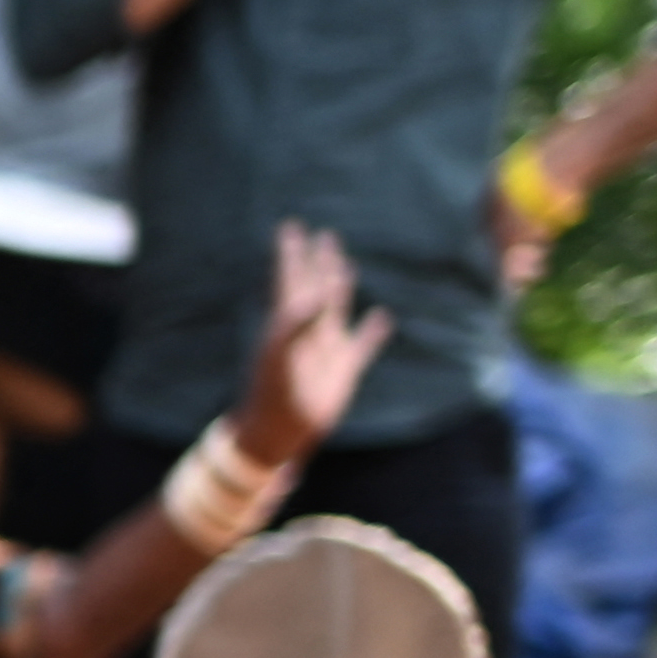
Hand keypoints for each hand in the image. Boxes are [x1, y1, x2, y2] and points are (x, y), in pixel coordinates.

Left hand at [227, 220, 392, 462]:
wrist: (278, 430)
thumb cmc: (273, 392)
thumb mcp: (280, 354)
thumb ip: (296, 323)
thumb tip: (317, 294)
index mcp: (288, 322)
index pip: (291, 279)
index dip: (292, 254)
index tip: (291, 227)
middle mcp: (309, 330)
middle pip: (317, 286)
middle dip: (318, 261)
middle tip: (323, 235)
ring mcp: (328, 348)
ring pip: (338, 308)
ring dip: (342, 286)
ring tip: (345, 264)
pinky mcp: (345, 370)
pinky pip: (364, 344)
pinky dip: (374, 331)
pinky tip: (383, 317)